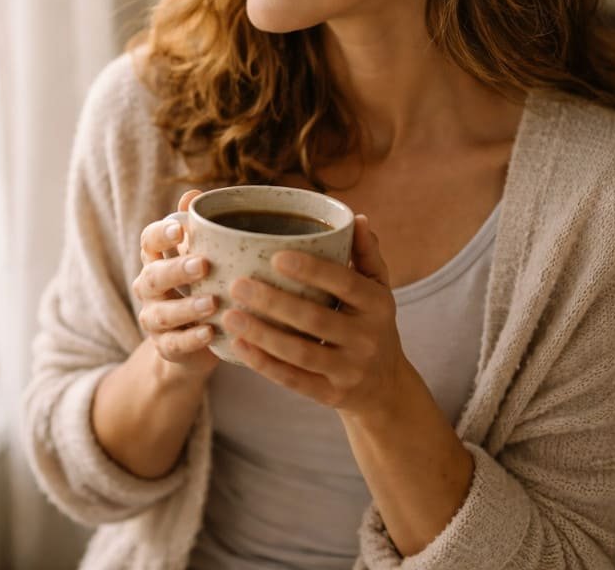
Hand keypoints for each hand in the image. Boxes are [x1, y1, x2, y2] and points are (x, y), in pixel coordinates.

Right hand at [133, 190, 220, 381]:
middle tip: (202, 265)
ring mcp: (154, 319)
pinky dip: (192, 339)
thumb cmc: (203, 287)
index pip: (149, 241)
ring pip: (161, 313)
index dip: (161, 234)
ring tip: (212, 303)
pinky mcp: (166, 347)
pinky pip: (174, 344)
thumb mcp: (200, 256)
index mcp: (157, 260)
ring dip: (186, 307)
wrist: (197, 341)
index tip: (181, 230)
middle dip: (175, 270)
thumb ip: (198, 229)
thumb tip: (193, 193)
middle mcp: (149, 289)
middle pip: (152, 276)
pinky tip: (210, 332)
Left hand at [222, 214, 412, 417]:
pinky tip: (238, 345)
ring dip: (262, 335)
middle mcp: (367, 338)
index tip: (276, 256)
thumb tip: (355, 219)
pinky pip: (294, 380)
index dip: (313, 270)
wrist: (385, 386)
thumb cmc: (370, 323)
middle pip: (316, 320)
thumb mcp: (378, 290)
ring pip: (301, 353)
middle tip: (237, 285)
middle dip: (274, 302)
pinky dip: (264, 364)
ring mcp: (350, 370)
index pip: (345, 284)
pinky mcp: (331, 395)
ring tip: (229, 315)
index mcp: (378, 304)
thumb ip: (366, 255)